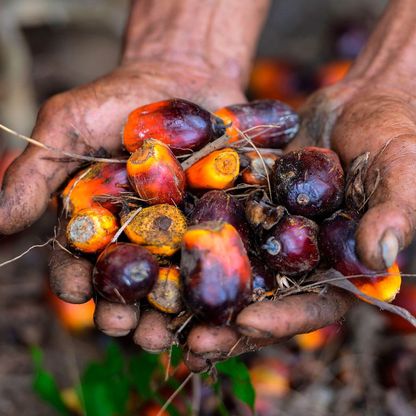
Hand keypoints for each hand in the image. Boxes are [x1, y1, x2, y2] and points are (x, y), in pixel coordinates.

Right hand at [0, 59, 244, 347]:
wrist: (184, 76)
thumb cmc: (119, 100)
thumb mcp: (69, 125)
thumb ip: (37, 171)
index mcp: (96, 219)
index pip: (78, 259)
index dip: (75, 278)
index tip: (78, 292)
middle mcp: (136, 234)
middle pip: (126, 281)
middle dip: (122, 307)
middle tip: (125, 326)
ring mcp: (180, 231)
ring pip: (171, 282)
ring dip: (166, 311)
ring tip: (166, 332)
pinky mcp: (218, 222)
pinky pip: (217, 256)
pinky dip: (214, 280)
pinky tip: (215, 303)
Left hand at [185, 69, 415, 370]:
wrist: (359, 101)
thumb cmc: (393, 137)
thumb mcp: (401, 170)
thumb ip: (393, 214)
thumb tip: (378, 260)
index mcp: (340, 267)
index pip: (313, 306)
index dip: (282, 320)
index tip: (247, 325)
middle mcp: (300, 259)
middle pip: (263, 302)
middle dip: (229, 325)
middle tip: (193, 343)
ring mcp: (270, 234)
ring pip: (232, 274)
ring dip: (200, 297)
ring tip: (162, 319)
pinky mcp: (247, 207)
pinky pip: (218, 228)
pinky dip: (193, 245)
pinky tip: (160, 258)